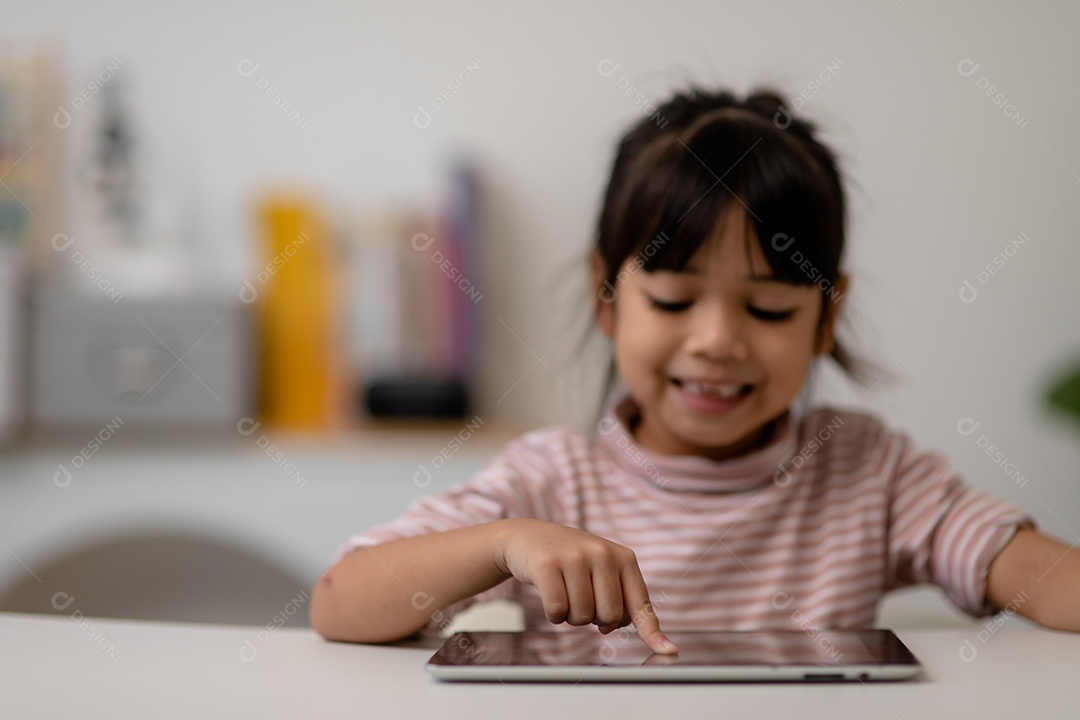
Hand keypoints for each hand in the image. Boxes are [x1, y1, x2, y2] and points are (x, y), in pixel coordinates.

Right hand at [494, 519, 677, 653]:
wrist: (529, 537)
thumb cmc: (570, 561)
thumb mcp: (602, 571)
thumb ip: (620, 599)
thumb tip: (624, 631)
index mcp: (623, 558)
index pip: (640, 603)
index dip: (652, 632)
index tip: (668, 651)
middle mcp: (603, 554)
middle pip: (609, 616)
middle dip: (593, 618)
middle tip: (581, 597)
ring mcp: (575, 557)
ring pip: (582, 617)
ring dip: (570, 615)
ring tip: (565, 592)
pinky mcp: (547, 564)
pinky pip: (557, 610)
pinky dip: (553, 614)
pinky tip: (549, 594)